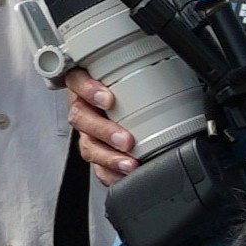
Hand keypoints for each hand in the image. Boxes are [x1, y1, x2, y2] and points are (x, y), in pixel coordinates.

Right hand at [63, 66, 135, 185]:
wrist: (127, 108)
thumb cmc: (127, 88)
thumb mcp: (128, 75)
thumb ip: (138, 72)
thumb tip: (168, 71)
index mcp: (85, 84)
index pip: (77, 82)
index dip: (89, 91)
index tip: (108, 100)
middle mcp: (83, 108)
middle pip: (81, 119)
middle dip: (104, 131)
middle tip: (125, 139)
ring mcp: (86, 133)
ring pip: (87, 146)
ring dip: (108, 156)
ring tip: (128, 163)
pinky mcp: (95, 153)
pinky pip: (96, 167)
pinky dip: (110, 173)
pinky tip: (124, 174)